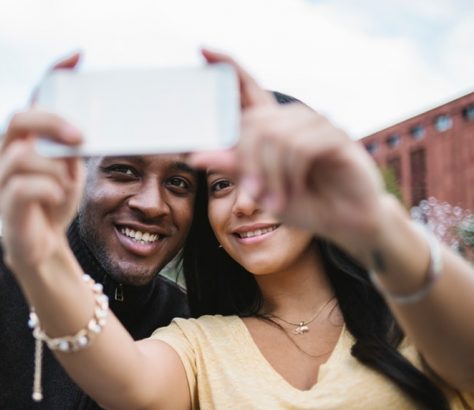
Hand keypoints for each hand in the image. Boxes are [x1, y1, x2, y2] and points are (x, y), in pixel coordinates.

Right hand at [0, 53, 85, 273]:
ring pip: (23, 156)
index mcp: (24, 138)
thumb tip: (86, 125)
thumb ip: (71, 143)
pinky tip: (59, 198)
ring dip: (55, 169)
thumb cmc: (54, 199)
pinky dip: (49, 190)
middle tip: (81, 137)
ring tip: (68, 184)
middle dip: (51, 122)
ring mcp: (2, 180)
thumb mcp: (70, 164)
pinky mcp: (7, 208)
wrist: (43, 246)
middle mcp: (6, 153)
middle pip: (19, 119)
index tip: (78, 56)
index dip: (53, 73)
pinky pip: (24, 188)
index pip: (34, 97)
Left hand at [191, 49, 386, 244]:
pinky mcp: (337, 136)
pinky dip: (291, 173)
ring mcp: (316, 124)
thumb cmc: (304, 203)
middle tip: (253, 195)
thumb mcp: (260, 189)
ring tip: (276, 202)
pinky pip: (302, 145)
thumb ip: (233, 168)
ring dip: (271, 174)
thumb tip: (197, 155)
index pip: (244, 99)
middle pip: (255, 122)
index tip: (204, 54)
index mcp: (272, 126)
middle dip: (247, 161)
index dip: (228, 79)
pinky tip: (294, 192)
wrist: (345, 224)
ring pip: (276, 135)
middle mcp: (293, 119)